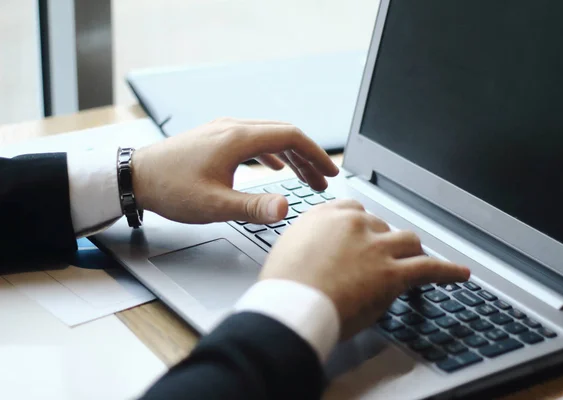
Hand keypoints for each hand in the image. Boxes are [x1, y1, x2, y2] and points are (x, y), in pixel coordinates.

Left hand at [131, 118, 338, 223]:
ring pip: (269, 137)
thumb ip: (254, 206)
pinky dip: (271, 154)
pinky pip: (253, 141)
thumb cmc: (170, 188)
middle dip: (307, 157)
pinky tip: (275, 167)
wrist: (134, 177)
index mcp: (238, 138)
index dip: (316, 155)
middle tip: (323, 180)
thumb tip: (287, 207)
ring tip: (305, 178)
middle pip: (283, 135)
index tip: (330, 172)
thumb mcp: (215, 204)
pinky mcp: (214, 139)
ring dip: (291, 157)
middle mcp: (233, 128)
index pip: (291, 137)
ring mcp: (222, 131)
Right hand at [260, 200, 470, 339]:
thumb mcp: (288, 249)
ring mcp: (376, 246)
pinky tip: (459, 274)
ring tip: (411, 265)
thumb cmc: (283, 285)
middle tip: (380, 261)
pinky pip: (429, 268)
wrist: (291, 304)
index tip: (365, 237)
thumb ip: (310, 240)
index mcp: (327, 215)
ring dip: (409, 253)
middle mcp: (354, 223)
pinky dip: (448, 271)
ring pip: (407, 241)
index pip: (355, 210)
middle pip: (383, 226)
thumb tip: (320, 248)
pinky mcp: (393, 273)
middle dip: (383, 243)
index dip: (363, 228)